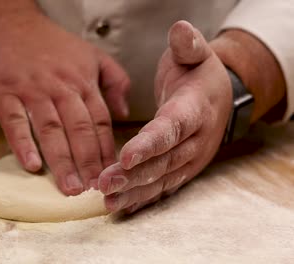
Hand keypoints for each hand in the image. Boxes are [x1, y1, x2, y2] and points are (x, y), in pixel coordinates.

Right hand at [0, 14, 129, 194]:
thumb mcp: (92, 54)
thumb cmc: (51, 44)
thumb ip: (115, 80)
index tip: (113, 174)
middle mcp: (60, 88)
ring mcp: (32, 90)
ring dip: (61, 160)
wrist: (8, 25)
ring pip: (51, 129)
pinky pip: (14, 121)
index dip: (107, 150)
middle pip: (79, 129)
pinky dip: (22, 143)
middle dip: (89, 161)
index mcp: (83, 81)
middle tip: (94, 190)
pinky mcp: (4, 93)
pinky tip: (31, 165)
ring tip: (69, 187)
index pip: (100, 121)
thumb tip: (124, 113)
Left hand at [98, 21, 232, 212]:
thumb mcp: (195, 54)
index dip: (149, 144)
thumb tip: (180, 30)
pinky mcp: (184, 170)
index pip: (171, 129)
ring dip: (134, 192)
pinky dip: (143, 198)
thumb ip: (188, 45)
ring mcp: (191, 159)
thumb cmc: (198, 75)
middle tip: (104, 184)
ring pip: (161, 179)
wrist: (218, 98)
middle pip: (163, 161)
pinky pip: (163, 187)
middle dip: (133, 175)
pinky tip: (122, 206)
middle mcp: (196, 139)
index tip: (125, 156)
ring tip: (107, 201)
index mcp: (196, 109)